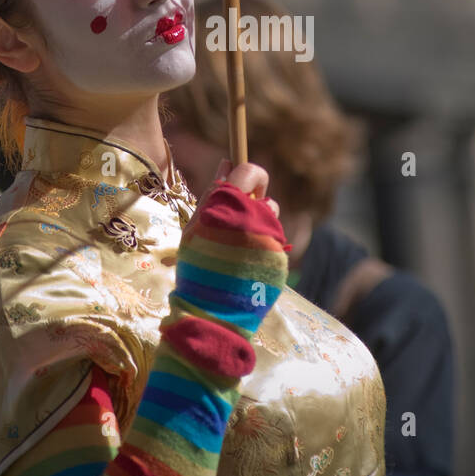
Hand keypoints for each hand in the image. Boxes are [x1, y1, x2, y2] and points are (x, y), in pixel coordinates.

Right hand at [176, 158, 288, 325]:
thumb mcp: (195, 229)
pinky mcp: (280, 257)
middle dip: (252, 207)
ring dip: (260, 226)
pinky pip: (275, 242)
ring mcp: (268, 238)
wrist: (212, 312)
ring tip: (241, 250)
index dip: (250, 176)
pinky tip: (249, 264)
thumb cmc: (197, 268)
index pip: (248, 172)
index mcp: (225, 207)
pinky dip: (265, 248)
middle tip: (235, 227)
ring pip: (272, 219)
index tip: (245, 186)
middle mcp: (250, 218)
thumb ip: (212, 194)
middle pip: (264, 198)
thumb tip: (228, 163)